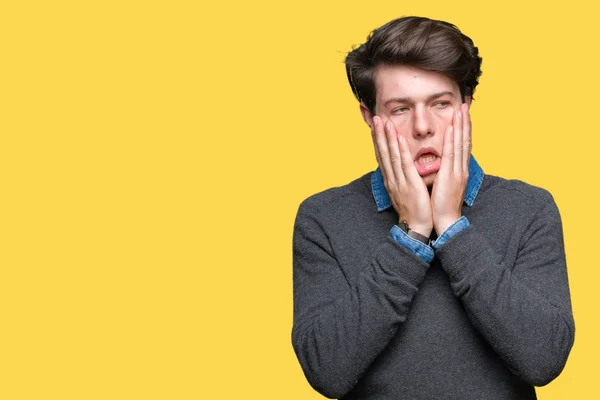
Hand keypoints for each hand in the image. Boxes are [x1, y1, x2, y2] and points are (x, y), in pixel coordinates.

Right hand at [371, 115, 432, 235]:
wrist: (416, 227)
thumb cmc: (414, 210)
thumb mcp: (404, 192)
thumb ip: (402, 178)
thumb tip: (400, 168)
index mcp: (391, 180)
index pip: (382, 156)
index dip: (378, 140)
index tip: (376, 127)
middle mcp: (392, 178)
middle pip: (382, 153)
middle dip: (379, 135)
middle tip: (375, 118)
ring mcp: (399, 181)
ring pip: (391, 155)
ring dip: (387, 137)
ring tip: (384, 122)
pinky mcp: (410, 184)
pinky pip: (404, 165)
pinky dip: (400, 150)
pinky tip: (398, 138)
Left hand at [431, 103, 470, 234]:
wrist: (445, 220)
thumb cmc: (442, 204)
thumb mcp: (444, 184)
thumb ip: (444, 171)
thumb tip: (440, 162)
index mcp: (459, 169)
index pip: (462, 144)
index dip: (464, 128)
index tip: (462, 114)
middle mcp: (461, 168)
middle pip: (465, 140)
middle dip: (465, 122)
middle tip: (465, 105)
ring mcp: (457, 172)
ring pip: (460, 144)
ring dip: (460, 126)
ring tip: (461, 110)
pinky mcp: (450, 177)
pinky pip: (450, 156)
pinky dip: (451, 141)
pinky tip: (451, 129)